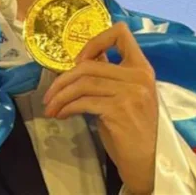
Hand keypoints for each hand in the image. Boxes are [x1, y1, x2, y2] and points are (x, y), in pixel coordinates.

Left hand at [42, 22, 157, 193]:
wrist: (145, 160)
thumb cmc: (131, 127)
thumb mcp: (124, 94)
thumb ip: (109, 74)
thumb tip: (80, 60)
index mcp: (142, 67)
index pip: (121, 33)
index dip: (95, 40)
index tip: (79, 60)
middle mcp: (139, 76)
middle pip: (89, 64)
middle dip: (63, 80)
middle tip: (50, 94)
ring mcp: (131, 93)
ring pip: (83, 84)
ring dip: (60, 96)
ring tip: (52, 107)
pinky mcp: (119, 110)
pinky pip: (83, 102)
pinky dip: (67, 107)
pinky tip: (61, 114)